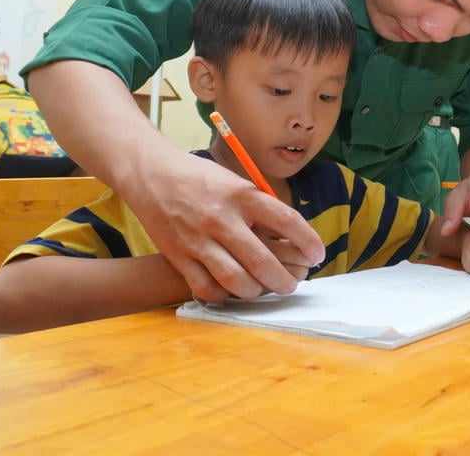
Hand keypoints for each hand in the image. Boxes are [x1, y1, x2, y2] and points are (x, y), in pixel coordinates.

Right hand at [126, 150, 324, 300]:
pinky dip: (223, 295)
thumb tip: (288, 235)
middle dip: (284, 280)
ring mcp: (198, 239)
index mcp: (242, 194)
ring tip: (264, 290)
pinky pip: (206, 287)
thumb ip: (258, 206)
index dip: (308, 241)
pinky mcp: (178, 255)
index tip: (318, 254)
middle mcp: (222, 217)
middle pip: (263, 259)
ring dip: (257, 292)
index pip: (287, 220)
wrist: (151, 174)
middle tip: (292, 285)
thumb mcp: (235, 182)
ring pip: (236, 279)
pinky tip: (232, 291)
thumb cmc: (200, 178)